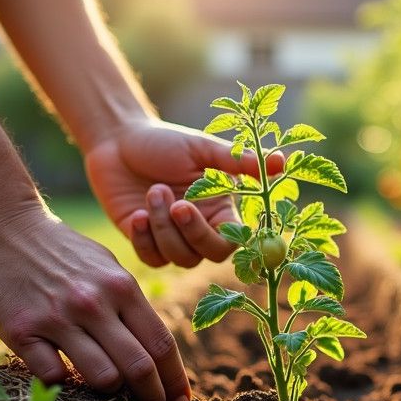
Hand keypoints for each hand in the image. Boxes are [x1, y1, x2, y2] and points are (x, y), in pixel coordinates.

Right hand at [0, 202, 189, 400]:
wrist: (2, 225)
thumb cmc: (62, 250)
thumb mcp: (107, 268)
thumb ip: (130, 305)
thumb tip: (155, 350)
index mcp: (122, 288)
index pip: (161, 343)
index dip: (175, 379)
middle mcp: (94, 304)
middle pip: (139, 367)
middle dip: (153, 397)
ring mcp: (57, 318)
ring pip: (102, 377)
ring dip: (109, 392)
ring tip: (107, 391)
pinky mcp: (20, 330)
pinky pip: (52, 375)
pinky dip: (62, 382)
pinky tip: (62, 374)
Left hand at [84, 119, 282, 267]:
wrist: (118, 142)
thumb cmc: (164, 142)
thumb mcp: (202, 149)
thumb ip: (240, 160)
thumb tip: (283, 161)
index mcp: (221, 206)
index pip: (236, 237)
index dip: (227, 234)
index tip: (207, 209)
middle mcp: (201, 226)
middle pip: (211, 254)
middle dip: (193, 233)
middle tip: (177, 203)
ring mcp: (173, 237)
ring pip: (180, 258)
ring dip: (164, 226)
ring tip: (152, 191)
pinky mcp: (146, 242)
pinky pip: (152, 258)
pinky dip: (144, 239)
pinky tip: (136, 213)